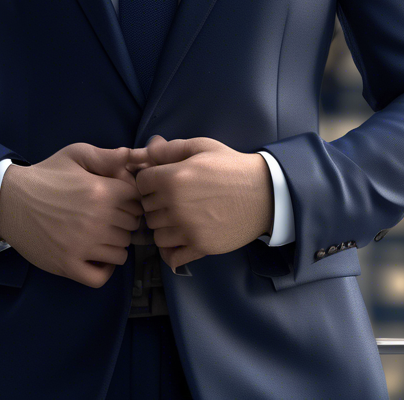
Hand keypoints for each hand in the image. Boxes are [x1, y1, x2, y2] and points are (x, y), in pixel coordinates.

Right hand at [0, 143, 144, 288]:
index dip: (131, 201)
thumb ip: (106, 155)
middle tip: (109, 217)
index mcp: (102, 192)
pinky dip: (104, 270)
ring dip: (115, 244)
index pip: (137, 202)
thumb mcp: (75, 155)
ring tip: (101, 235)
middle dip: (124, 222)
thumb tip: (131, 155)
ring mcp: (84, 246)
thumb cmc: (46, 175)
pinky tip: (97, 258)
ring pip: (121, 252)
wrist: (12, 199)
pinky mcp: (69, 266)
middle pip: (131, 227)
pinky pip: (101, 277)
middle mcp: (98, 220)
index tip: (119, 200)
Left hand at [125, 136, 273, 271]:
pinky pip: (171, 256)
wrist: (263, 193)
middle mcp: (175, 205)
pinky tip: (180, 240)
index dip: (149, 181)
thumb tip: (146, 150)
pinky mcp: (200, 247)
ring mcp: (187, 229)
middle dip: (155, 203)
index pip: (140, 183)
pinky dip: (171, 251)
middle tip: (172, 199)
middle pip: (146, 209)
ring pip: (156, 234)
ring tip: (178, 218)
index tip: (161, 181)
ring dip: (163, 227)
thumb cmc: (231, 166)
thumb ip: (170, 149)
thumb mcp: (202, 147)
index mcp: (173, 178)